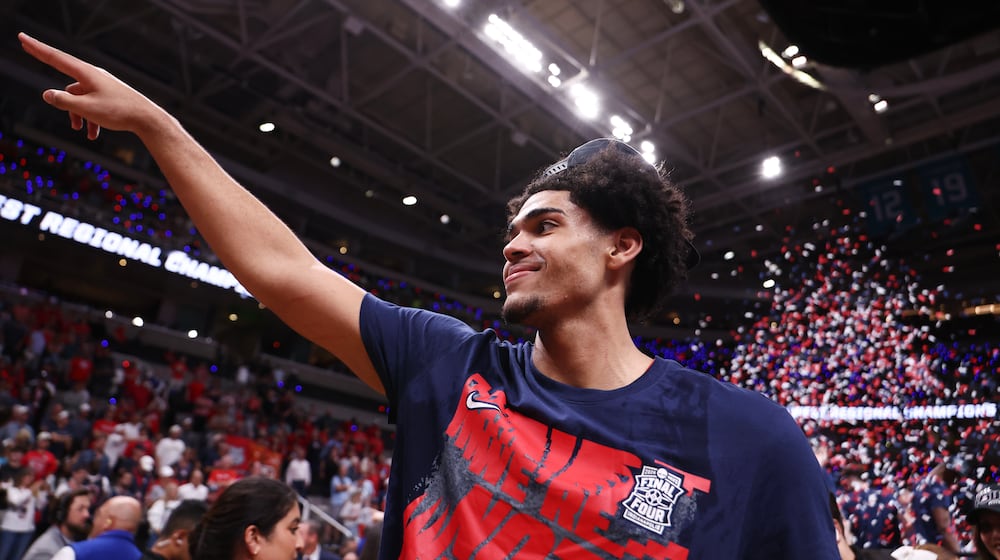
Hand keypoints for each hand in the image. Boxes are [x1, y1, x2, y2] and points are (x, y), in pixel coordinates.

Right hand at [18, 32, 164, 139]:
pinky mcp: (110, 95)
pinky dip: (90, 117)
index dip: (37, 49)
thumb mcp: (87, 109)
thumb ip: (64, 101)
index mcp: (86, 73)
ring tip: (82, 131)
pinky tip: (94, 134)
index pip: (55, 58)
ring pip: (80, 97)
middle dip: (62, 96)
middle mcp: (94, 75)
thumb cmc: (119, 112)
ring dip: (77, 114)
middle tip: (65, 112)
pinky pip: (92, 103)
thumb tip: (48, 94)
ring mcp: (103, 85)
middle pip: (67, 81)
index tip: (23, 38)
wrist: (148, 119)